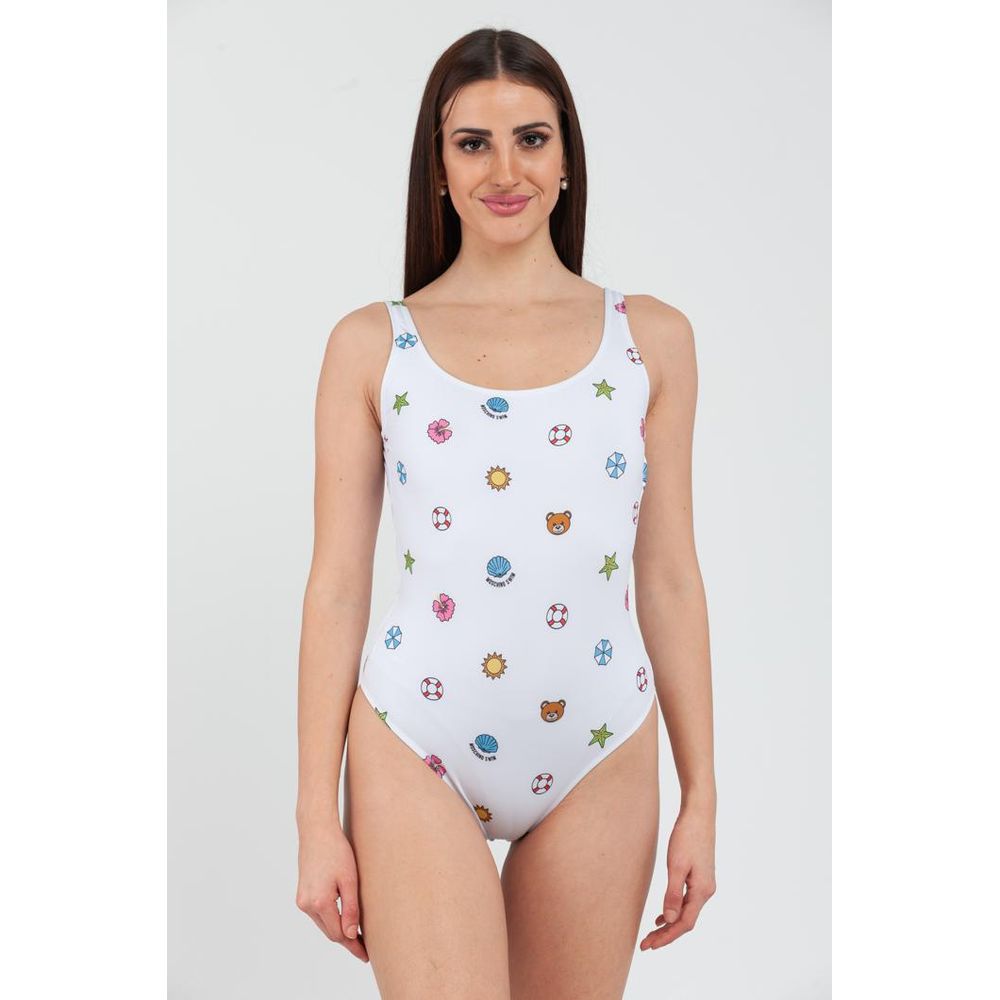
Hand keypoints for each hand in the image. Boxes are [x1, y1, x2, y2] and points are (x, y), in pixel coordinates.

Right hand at [296, 821, 368, 962]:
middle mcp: (307, 905)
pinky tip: (342, 920)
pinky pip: (318, 914)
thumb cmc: (336, 851)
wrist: (316, 831)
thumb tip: (352, 935)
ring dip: (338, 930)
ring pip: (323, 924)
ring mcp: (302, 900)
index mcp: (319, 902)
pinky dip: (330, 919)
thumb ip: (351, 908)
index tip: (366, 955)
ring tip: (357, 936)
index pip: (339, 934)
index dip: (353, 946)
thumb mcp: (350, 879)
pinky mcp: (302, 894)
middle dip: (347, 940)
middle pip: (329, 932)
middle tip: (364, 949)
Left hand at [639, 803, 715, 950]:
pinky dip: (674, 910)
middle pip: (685, 921)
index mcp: (702, 891)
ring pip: (686, 911)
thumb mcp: (676, 865)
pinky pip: (686, 901)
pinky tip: (662, 915)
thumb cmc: (687, 836)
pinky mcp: (699, 876)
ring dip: (669, 924)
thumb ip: (672, 893)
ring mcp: (704, 884)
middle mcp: (706, 891)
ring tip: (651, 934)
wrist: (699, 813)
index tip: (650, 945)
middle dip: (666, 934)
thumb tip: (669, 919)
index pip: (684, 923)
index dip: (667, 937)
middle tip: (645, 945)